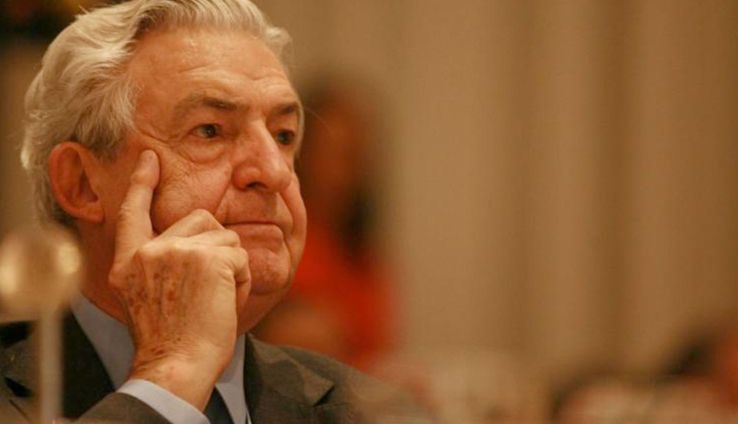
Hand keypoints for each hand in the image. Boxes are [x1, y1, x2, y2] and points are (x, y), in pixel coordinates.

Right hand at [108, 150, 249, 409]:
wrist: (175, 365)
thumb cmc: (171, 342)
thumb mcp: (149, 298)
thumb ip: (160, 265)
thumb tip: (191, 237)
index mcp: (128, 263)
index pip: (132, 213)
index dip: (141, 183)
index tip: (149, 158)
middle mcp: (146, 252)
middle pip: (200, 220)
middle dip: (217, 247)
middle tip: (209, 288)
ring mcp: (175, 252)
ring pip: (226, 237)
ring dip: (231, 267)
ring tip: (214, 300)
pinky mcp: (205, 258)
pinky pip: (240, 256)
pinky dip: (242, 280)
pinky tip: (224, 302)